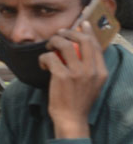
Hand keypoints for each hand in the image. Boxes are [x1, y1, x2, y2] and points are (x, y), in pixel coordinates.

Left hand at [45, 21, 108, 138]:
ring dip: (53, 42)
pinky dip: (43, 57)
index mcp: (101, 71)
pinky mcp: (62, 77)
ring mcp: (77, 73)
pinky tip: (43, 64)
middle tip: (59, 33)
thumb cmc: (78, 101)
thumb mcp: (92, 84)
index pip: (95, 45)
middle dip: (69, 32)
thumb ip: (90, 68)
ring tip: (48, 47)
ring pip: (64, 45)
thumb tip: (80, 50)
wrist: (72, 119)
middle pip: (82, 40)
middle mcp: (92, 70)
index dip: (88, 32)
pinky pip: (50, 57)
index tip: (82, 24)